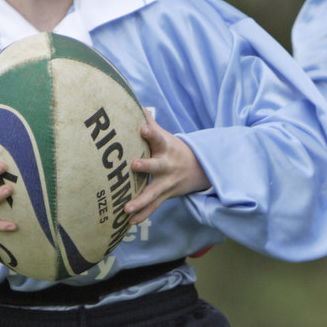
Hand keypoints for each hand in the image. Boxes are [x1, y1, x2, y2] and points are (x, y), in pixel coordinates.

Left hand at [123, 109, 209, 224]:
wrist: (199, 168)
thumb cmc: (174, 148)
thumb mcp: (165, 135)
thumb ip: (149, 122)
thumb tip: (134, 103)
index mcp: (165, 148)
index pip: (157, 137)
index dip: (150, 133)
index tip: (141, 129)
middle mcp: (167, 165)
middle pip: (156, 165)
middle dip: (146, 165)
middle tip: (134, 164)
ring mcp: (167, 182)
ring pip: (153, 192)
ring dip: (140, 201)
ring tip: (126, 208)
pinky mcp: (165, 195)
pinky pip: (153, 207)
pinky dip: (142, 215)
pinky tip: (129, 223)